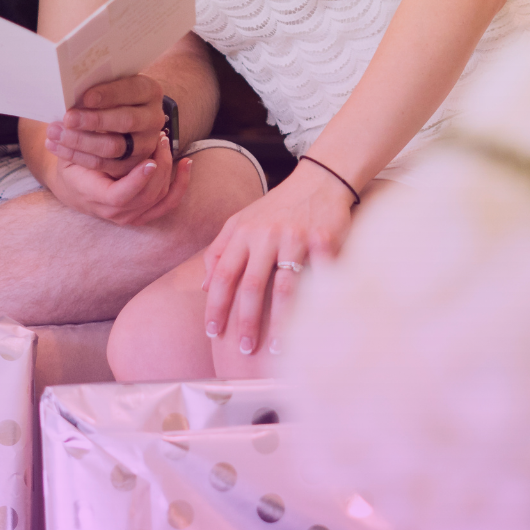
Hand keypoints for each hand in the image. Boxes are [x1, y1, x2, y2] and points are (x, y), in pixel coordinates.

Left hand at [43, 74, 169, 178]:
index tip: (85, 98)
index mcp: (149, 91)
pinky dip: (78, 156)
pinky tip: (57, 146)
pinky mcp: (133, 164)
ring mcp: (146, 143)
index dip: (109, 94)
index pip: (133, 90)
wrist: (110, 120)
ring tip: (56, 134)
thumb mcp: (106, 86)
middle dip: (94, 120)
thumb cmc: (104, 97)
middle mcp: (154, 117)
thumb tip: (70, 88)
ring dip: (81, 141)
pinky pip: (105, 164)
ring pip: (114, 146)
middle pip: (126, 121)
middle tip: (68, 119)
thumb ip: (95, 85)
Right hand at [47, 137, 193, 227]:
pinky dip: (181, 184)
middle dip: (159, 166)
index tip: (149, 161)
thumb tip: (72, 119)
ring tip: (164, 142)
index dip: (137, 180)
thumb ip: (79, 141)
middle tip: (159, 137)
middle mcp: (114, 212)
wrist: (72, 188)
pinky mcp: (143, 213)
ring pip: (160, 197)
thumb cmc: (70, 165)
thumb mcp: (68, 153)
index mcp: (94, 197)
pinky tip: (186, 163)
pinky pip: (167, 203)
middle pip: (147, 196)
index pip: (119, 197)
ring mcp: (130, 216)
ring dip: (168, 168)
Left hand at [202, 160, 355, 357]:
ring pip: (284, 286)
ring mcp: (296, 237)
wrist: (319, 180)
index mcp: (243, 232)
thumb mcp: (241, 221)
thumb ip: (220, 250)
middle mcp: (266, 235)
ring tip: (276, 348)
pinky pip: (318, 277)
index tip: (213, 332)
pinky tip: (313, 325)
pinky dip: (315, 302)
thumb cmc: (278, 207)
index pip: (224, 274)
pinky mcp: (323, 240)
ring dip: (279, 322)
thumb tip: (206, 287)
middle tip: (243, 349)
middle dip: (246, 321)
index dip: (217, 305)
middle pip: (251, 285)